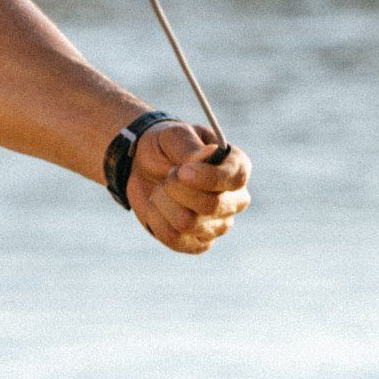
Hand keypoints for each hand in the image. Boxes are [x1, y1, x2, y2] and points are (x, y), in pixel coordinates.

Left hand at [128, 124, 250, 255]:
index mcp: (236, 167)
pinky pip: (175, 239)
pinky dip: (157, 220)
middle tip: (167, 176)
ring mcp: (219, 224)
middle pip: (211, 205)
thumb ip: (189, 146)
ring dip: (164, 203)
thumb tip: (206, 157)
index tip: (182, 171)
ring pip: (189, 223)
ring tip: (161, 189)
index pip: (236, 178)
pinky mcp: (198, 242)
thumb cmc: (165, 148)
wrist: (143, 167)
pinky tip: (156, 207)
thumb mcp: (173, 136)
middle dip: (177, 189)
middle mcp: (235, 199)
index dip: (209, 177)